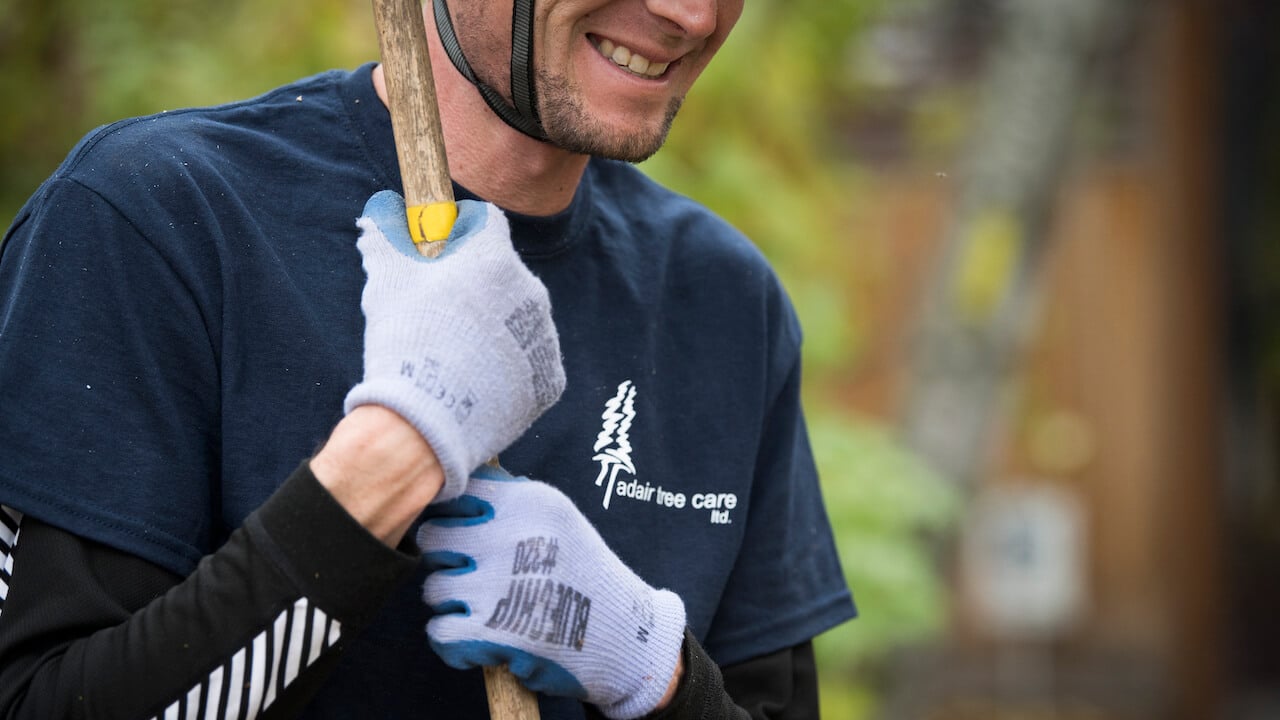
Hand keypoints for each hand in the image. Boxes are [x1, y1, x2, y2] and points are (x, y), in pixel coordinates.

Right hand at [344, 191, 564, 501]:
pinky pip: (529, 364)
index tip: (440, 251)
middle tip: (441, 314)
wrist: (427, 421)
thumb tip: (377, 213)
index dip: (459, 233)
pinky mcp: (551, 381)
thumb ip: (386, 238)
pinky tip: (478, 383)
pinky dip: (508, 369)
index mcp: (495, 259)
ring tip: (458, 356)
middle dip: (476, 286)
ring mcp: (545, 338)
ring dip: (494, 328)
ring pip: (519, 320)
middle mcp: (532, 293)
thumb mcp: (387, 280)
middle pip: (503, 276)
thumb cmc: (405, 341)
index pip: (485, 224)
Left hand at [418, 466, 686, 718]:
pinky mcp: (492, 633)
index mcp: (526, 503)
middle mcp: (510, 537)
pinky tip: (478, 641)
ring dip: (452, 605)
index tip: (466, 538)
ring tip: (484, 612)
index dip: (452, 519)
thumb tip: (455, 489)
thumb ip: (510, 501)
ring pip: (433, 589)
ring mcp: (498, 585)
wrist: (624, 636)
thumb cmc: (586, 577)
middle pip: (433, 539)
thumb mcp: (559, 517)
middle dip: (447, 561)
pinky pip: (438, 631)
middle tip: (472, 578)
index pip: (455, 494)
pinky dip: (452, 642)